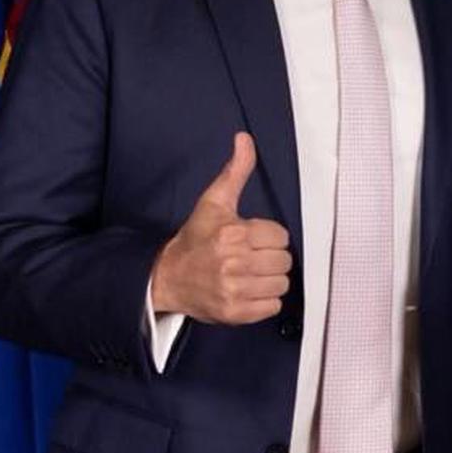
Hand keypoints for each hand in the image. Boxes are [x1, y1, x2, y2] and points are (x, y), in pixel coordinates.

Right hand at [149, 132, 290, 323]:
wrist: (168, 277)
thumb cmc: (196, 238)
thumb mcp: (214, 201)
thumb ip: (235, 170)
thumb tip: (244, 139)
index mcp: (234, 233)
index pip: (280, 236)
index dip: (269, 236)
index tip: (252, 238)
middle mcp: (234, 263)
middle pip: (283, 261)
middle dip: (271, 257)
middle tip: (252, 256)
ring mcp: (234, 290)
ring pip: (281, 284)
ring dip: (270, 280)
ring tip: (251, 274)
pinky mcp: (234, 313)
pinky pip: (272, 307)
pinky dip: (264, 301)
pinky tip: (249, 290)